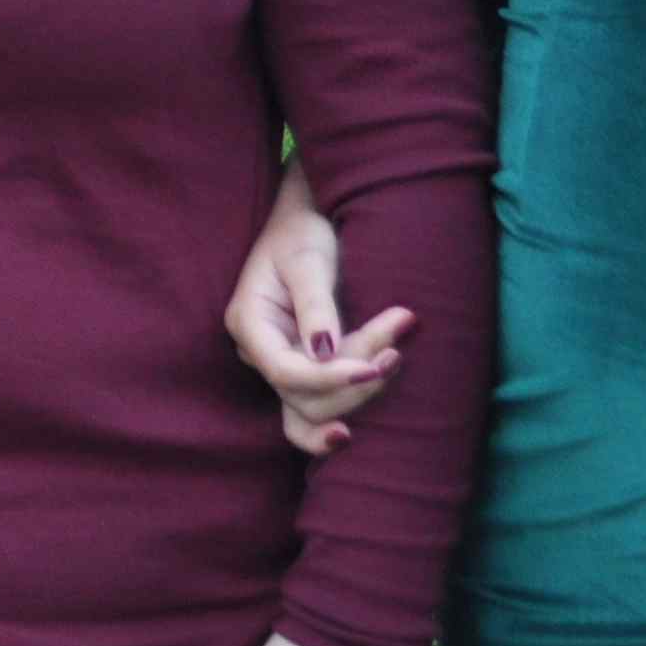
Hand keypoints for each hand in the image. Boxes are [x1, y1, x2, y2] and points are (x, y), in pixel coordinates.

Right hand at [221, 162, 405, 457]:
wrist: (307, 219)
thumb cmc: (302, 230)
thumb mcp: (307, 259)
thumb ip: (315, 305)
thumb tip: (323, 353)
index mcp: (249, 323)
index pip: (285, 371)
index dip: (329, 378)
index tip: (373, 367)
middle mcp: (261, 351)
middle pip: (302, 397)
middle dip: (353, 382)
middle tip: (397, 349)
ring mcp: (282, 362)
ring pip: (315, 406)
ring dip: (359, 393)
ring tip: (397, 356)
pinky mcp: (305, 367)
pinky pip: (318, 405)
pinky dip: (343, 407)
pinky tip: (357, 425)